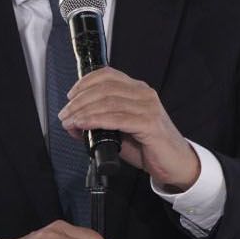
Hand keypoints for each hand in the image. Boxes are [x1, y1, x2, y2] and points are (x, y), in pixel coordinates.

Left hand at [57, 67, 200, 191]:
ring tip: (69, 122)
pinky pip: (116, 118)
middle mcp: (144, 94)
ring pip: (107, 102)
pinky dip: (95, 120)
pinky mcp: (149, 124)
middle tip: (65, 115)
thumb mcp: (121, 129)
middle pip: (104, 88)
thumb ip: (101, 122)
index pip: (109, 75)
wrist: (174, 163)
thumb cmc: (148, 146)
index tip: (70, 96)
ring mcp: (148, 108)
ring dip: (82, 112)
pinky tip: (82, 125)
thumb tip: (74, 121)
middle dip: (78, 101)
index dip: (85, 82)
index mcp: (138, 90)